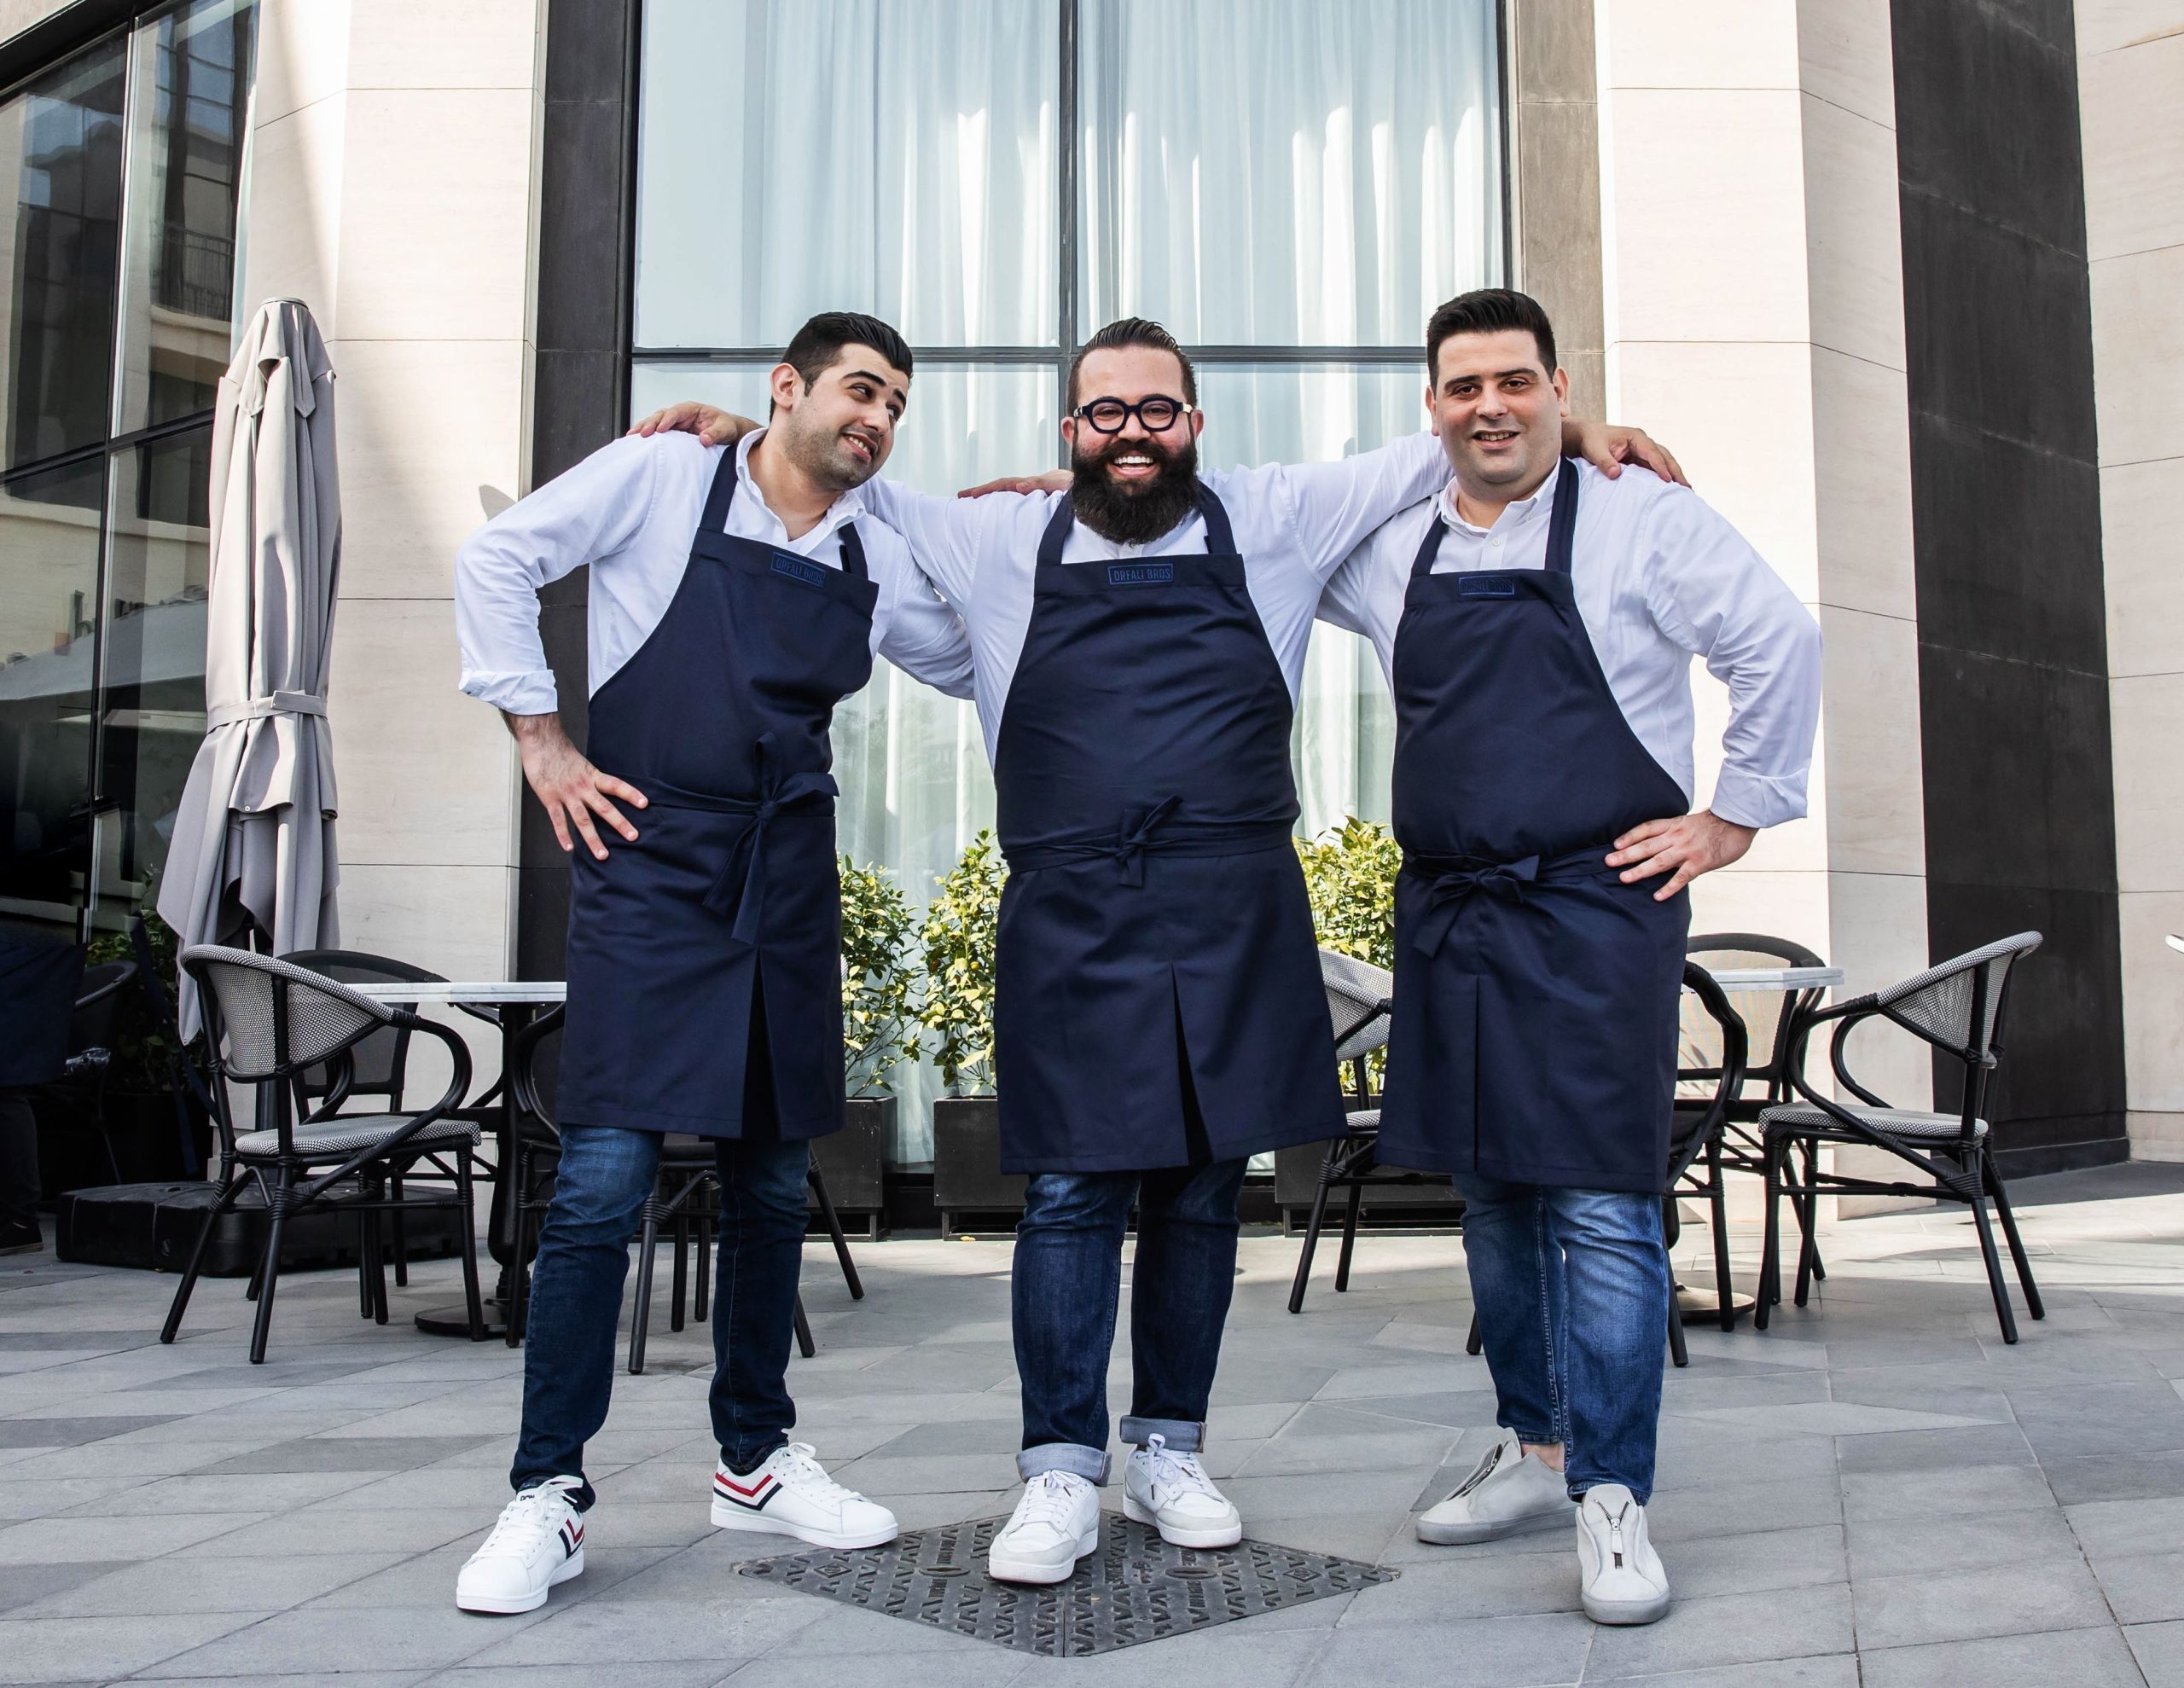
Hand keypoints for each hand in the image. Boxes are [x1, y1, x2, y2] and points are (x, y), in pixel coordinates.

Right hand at [505, 713, 646, 859]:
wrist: (539, 741)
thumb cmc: (559, 751)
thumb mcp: (582, 763)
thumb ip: (590, 777)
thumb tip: (601, 787)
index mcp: (592, 776)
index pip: (616, 785)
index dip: (631, 794)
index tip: (645, 804)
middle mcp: (582, 787)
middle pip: (604, 808)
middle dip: (620, 823)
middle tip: (633, 836)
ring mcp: (566, 794)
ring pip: (583, 820)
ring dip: (593, 839)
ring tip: (603, 855)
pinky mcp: (549, 799)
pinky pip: (558, 820)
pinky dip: (563, 835)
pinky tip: (569, 848)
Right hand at [627, 402, 758, 447]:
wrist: (730, 436)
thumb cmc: (727, 428)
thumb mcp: (726, 429)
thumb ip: (716, 433)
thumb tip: (704, 438)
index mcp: (692, 410)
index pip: (677, 412)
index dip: (668, 419)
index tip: (661, 429)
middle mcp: (681, 415)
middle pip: (661, 416)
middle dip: (650, 423)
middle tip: (641, 434)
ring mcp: (676, 425)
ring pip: (656, 423)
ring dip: (644, 429)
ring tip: (631, 436)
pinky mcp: (673, 435)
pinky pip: (658, 434)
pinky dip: (648, 437)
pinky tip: (637, 442)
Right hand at [957, 470, 1069, 497]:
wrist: (1090, 485)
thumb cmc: (1077, 487)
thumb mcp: (1061, 485)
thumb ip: (1041, 484)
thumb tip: (1018, 486)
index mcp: (1034, 482)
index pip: (1006, 484)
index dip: (989, 489)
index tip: (972, 495)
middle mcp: (1032, 485)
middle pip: (1003, 485)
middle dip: (982, 490)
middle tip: (961, 496)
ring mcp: (1034, 490)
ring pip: (1008, 490)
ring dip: (990, 495)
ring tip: (971, 500)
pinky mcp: (1038, 496)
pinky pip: (1017, 498)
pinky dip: (1004, 499)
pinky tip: (996, 508)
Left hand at [1563, 420, 1688, 487]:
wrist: (1587, 436)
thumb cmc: (1591, 441)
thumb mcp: (1595, 450)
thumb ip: (1605, 462)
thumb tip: (1616, 474)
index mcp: (1635, 437)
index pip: (1652, 452)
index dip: (1660, 466)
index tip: (1668, 480)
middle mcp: (1643, 442)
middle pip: (1664, 456)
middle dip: (1675, 471)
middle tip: (1686, 487)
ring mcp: (1643, 451)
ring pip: (1663, 462)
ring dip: (1674, 475)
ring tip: (1686, 490)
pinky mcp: (1640, 460)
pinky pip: (1655, 468)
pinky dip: (1664, 477)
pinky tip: (1671, 488)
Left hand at [1606, 810, 1753, 900]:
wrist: (1738, 822)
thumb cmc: (1714, 824)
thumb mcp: (1689, 822)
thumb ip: (1673, 831)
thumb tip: (1657, 842)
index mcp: (1674, 824)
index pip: (1646, 829)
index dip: (1630, 836)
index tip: (1615, 844)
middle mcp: (1677, 836)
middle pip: (1647, 845)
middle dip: (1626, 854)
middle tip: (1608, 862)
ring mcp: (1688, 850)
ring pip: (1659, 861)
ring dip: (1640, 870)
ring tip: (1624, 878)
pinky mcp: (1700, 862)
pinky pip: (1681, 877)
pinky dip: (1668, 888)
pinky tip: (1657, 897)